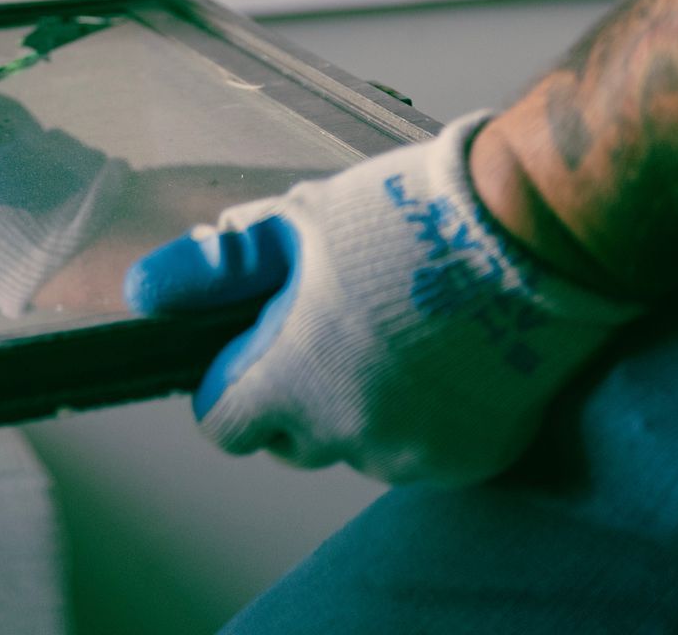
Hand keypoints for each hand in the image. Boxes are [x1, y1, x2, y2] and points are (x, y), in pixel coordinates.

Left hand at [125, 113, 640, 484]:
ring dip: (361, 403)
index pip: (224, 425)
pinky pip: (421, 449)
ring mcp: (416, 457)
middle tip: (333, 320)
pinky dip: (423, 413)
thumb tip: (144, 293)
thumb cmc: (406, 216)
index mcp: (294, 381)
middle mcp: (351, 437)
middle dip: (296, 393)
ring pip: (359, 445)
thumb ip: (216, 269)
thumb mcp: (297, 223)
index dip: (231, 380)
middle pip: (292, 439)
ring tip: (398, 324)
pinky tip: (444, 351)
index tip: (256, 342)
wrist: (533, 235)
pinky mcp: (474, 462)